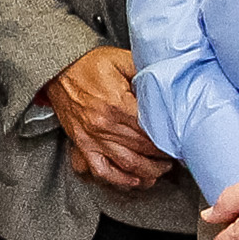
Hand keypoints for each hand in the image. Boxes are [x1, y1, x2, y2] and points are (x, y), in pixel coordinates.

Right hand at [42, 46, 171, 190]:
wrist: (58, 70)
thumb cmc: (89, 65)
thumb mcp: (122, 59)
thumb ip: (146, 72)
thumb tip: (168, 84)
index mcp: (117, 104)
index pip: (151, 130)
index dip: (168, 138)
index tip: (179, 140)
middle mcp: (104, 125)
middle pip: (142, 149)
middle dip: (162, 156)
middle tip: (174, 154)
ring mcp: (92, 137)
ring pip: (126, 164)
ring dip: (147, 171)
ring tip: (160, 169)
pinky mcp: (82, 144)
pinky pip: (101, 169)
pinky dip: (119, 179)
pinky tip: (133, 180)